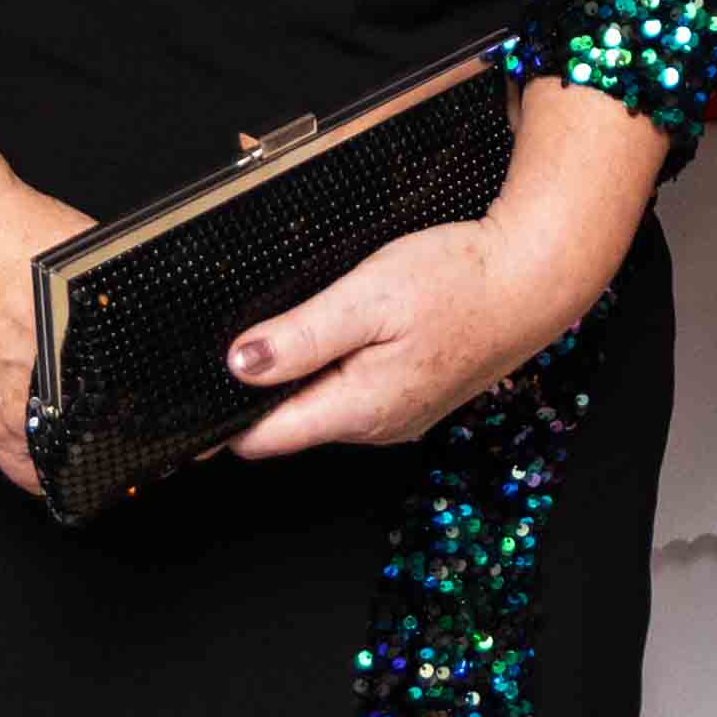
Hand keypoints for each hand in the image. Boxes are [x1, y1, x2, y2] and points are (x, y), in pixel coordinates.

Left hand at [226, 211, 620, 458]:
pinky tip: (337, 330)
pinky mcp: (415, 395)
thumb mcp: (368, 296)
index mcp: (360, 408)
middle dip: (257, 392)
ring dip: (297, 376)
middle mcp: (377, 425)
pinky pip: (354, 392)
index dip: (219, 423)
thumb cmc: (460, 280)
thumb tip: (239, 367)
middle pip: (291, 422)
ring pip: (323, 405)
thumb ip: (300, 337)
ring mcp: (399, 415)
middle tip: (228, 345)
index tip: (182, 407)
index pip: (266, 438)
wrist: (534, 278)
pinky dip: (334, 368)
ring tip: (280, 331)